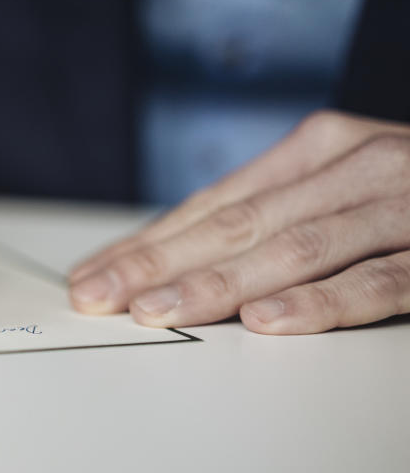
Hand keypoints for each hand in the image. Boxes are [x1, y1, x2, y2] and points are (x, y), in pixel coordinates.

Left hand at [69, 110, 409, 334]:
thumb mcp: (338, 185)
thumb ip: (271, 215)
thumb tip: (179, 257)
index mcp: (318, 149)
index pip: (211, 204)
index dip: (146, 242)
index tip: (93, 275)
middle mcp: (353, 166)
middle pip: (235, 223)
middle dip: (157, 264)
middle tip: (99, 297)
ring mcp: (402, 205)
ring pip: (293, 248)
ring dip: (217, 284)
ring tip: (156, 313)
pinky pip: (381, 278)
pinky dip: (324, 301)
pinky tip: (269, 322)